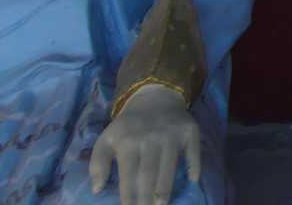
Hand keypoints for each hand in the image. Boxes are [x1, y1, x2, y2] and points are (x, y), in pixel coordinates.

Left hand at [89, 84, 201, 204]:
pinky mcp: (189, 130)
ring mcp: (172, 134)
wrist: (155, 97)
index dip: (128, 196)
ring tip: (162, 204)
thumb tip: (97, 190)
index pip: (128, 174)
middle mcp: (150, 138)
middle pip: (149, 173)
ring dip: (166, 187)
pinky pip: (193, 150)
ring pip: (169, 165)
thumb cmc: (129, 126)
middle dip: (146, 197)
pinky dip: (194, 164)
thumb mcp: (107, 139)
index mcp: (128, 141)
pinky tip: (193, 179)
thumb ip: (97, 163)